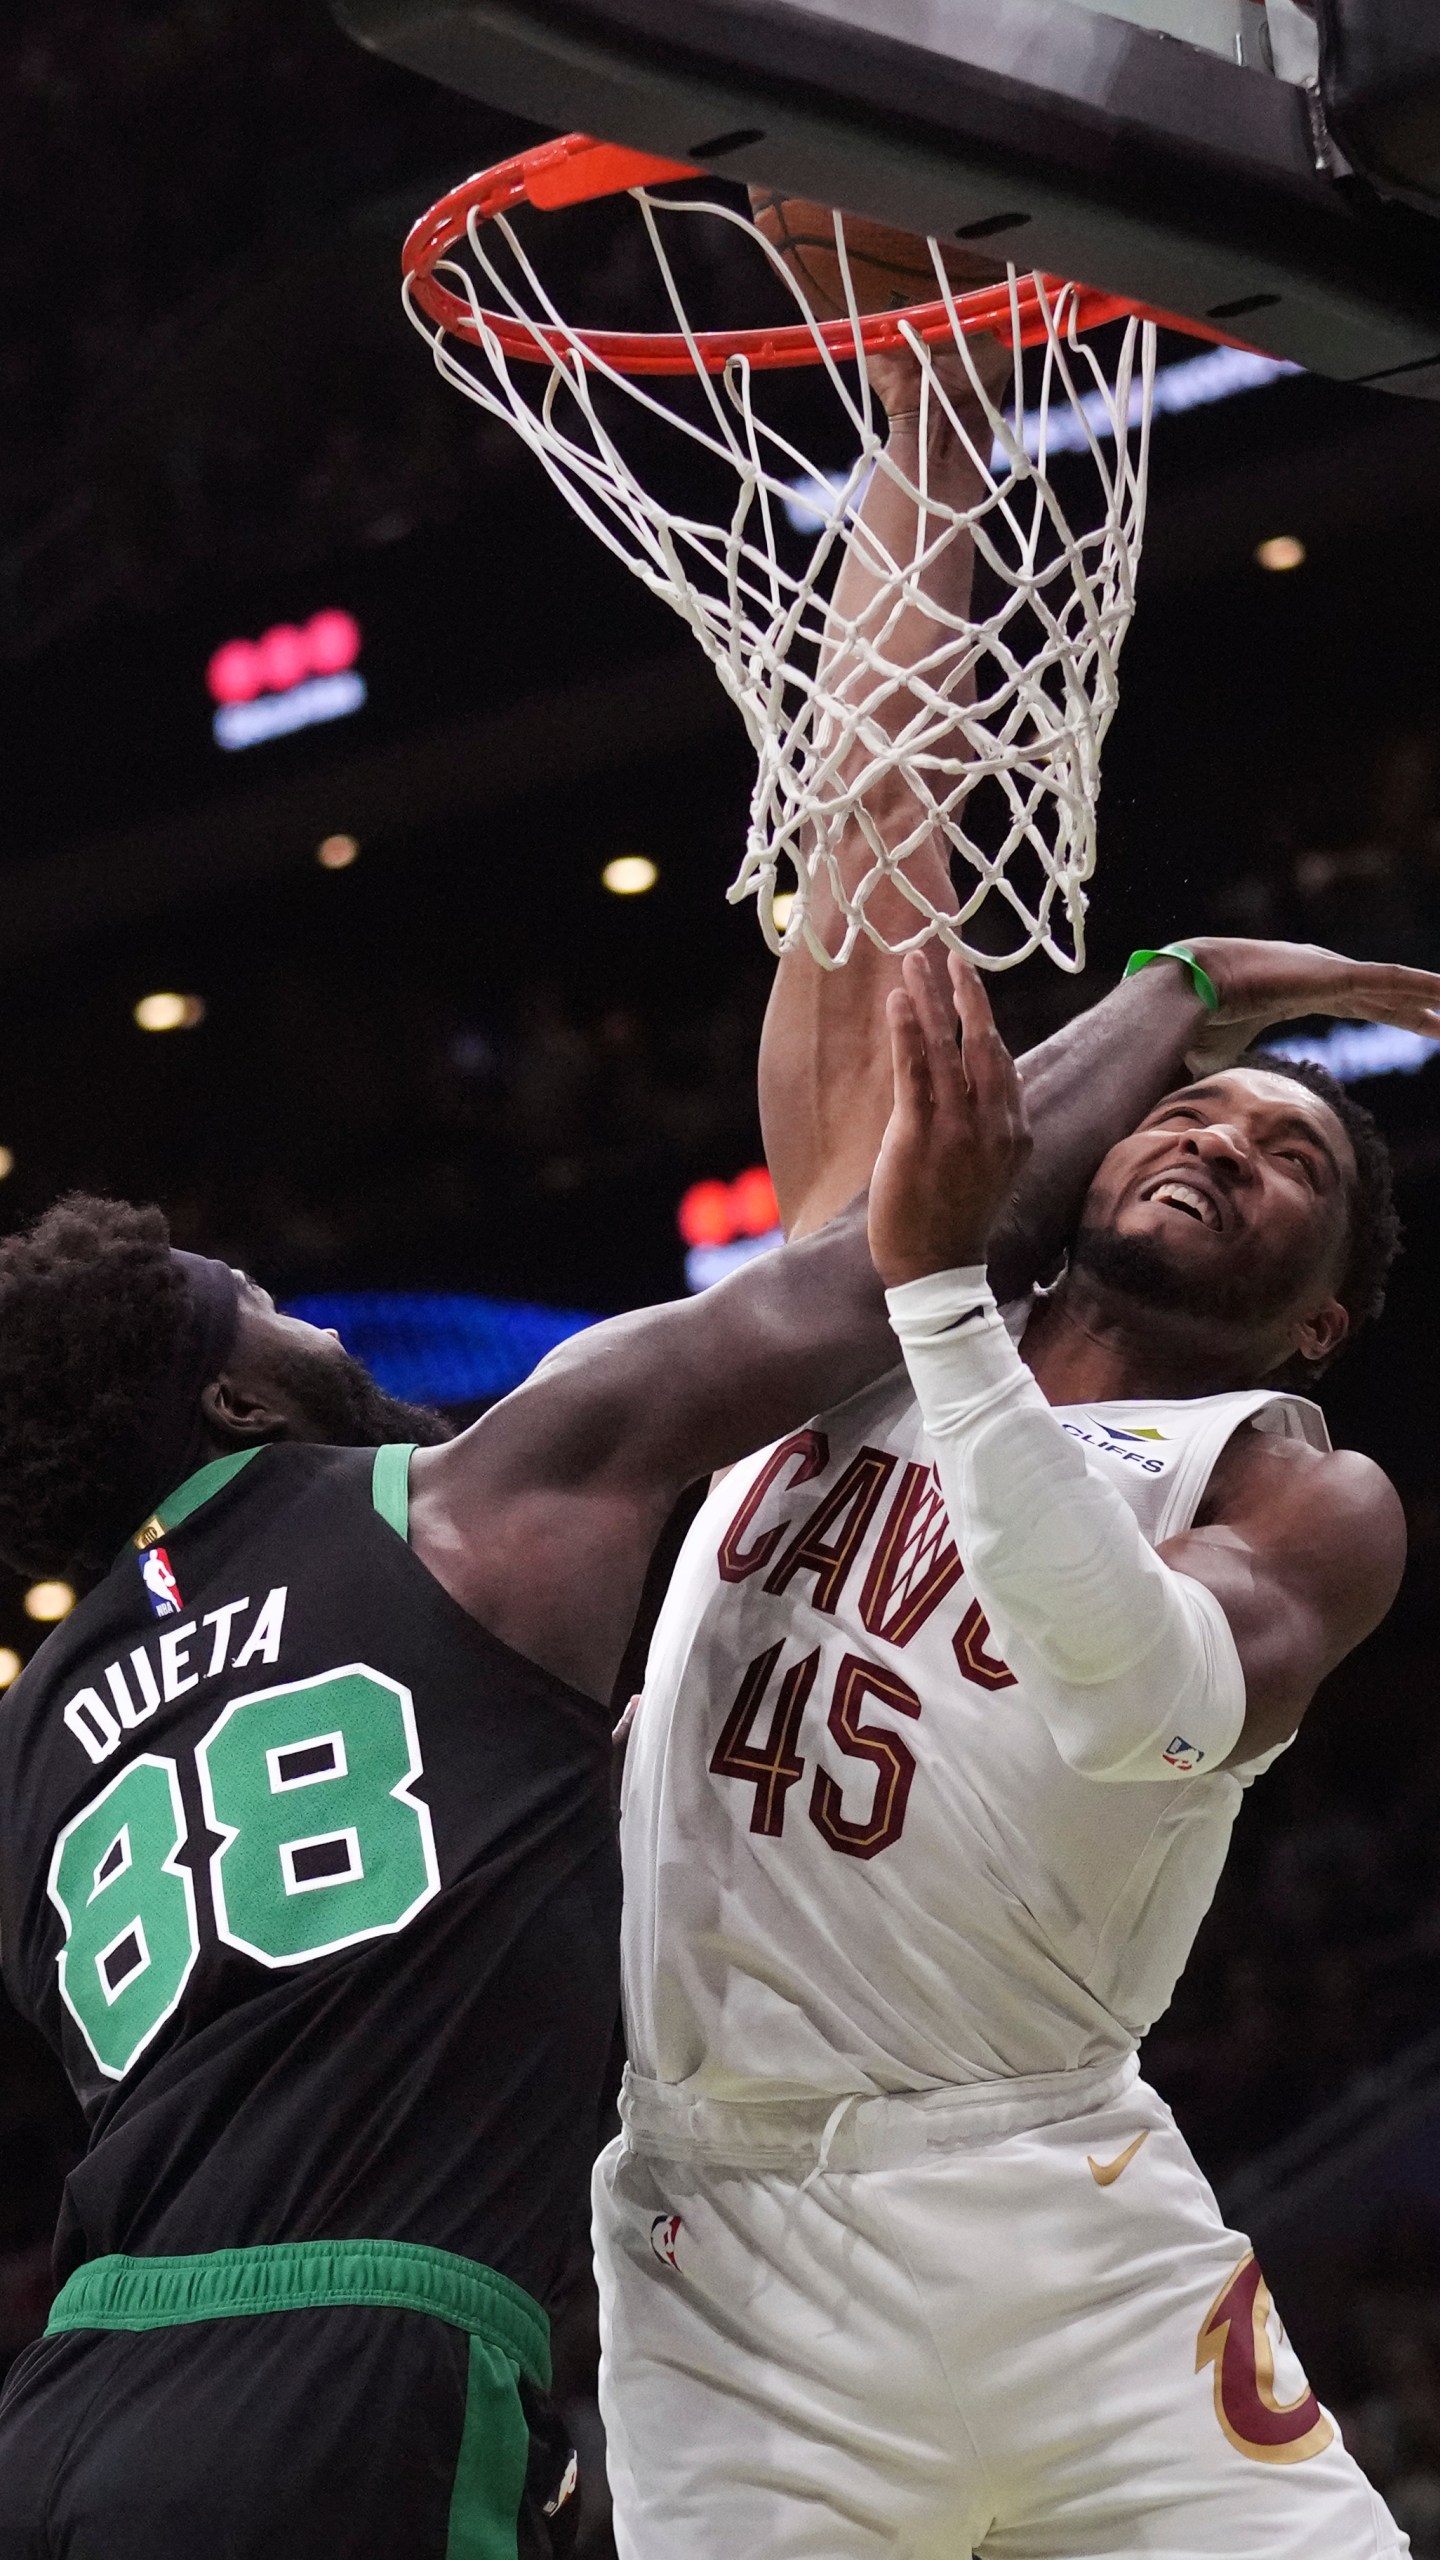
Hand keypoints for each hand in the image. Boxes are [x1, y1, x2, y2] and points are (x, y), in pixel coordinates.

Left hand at [869, 946, 1031, 1286]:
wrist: (936, 1271)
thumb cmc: (955, 1218)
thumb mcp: (988, 1167)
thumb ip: (990, 1122)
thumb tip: (995, 1079)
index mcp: (1016, 1131)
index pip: (1002, 1060)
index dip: (983, 1017)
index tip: (967, 983)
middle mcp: (995, 1125)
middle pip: (983, 1042)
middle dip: (965, 994)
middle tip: (948, 955)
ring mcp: (959, 1131)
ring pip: (947, 1048)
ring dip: (931, 998)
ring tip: (915, 961)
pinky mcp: (919, 1138)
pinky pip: (915, 1073)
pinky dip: (908, 1032)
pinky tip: (899, 1002)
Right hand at [1177, 938, 1439, 1075]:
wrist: (1188, 990)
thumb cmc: (1199, 1022)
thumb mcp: (1225, 1060)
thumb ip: (1235, 1081)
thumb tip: (1213, 1118)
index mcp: (1300, 992)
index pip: (1359, 1004)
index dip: (1390, 1013)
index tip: (1419, 1024)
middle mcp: (1321, 976)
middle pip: (1382, 996)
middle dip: (1415, 1010)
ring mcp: (1330, 971)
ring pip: (1393, 987)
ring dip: (1429, 999)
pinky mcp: (1334, 973)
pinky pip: (1390, 980)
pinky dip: (1422, 985)